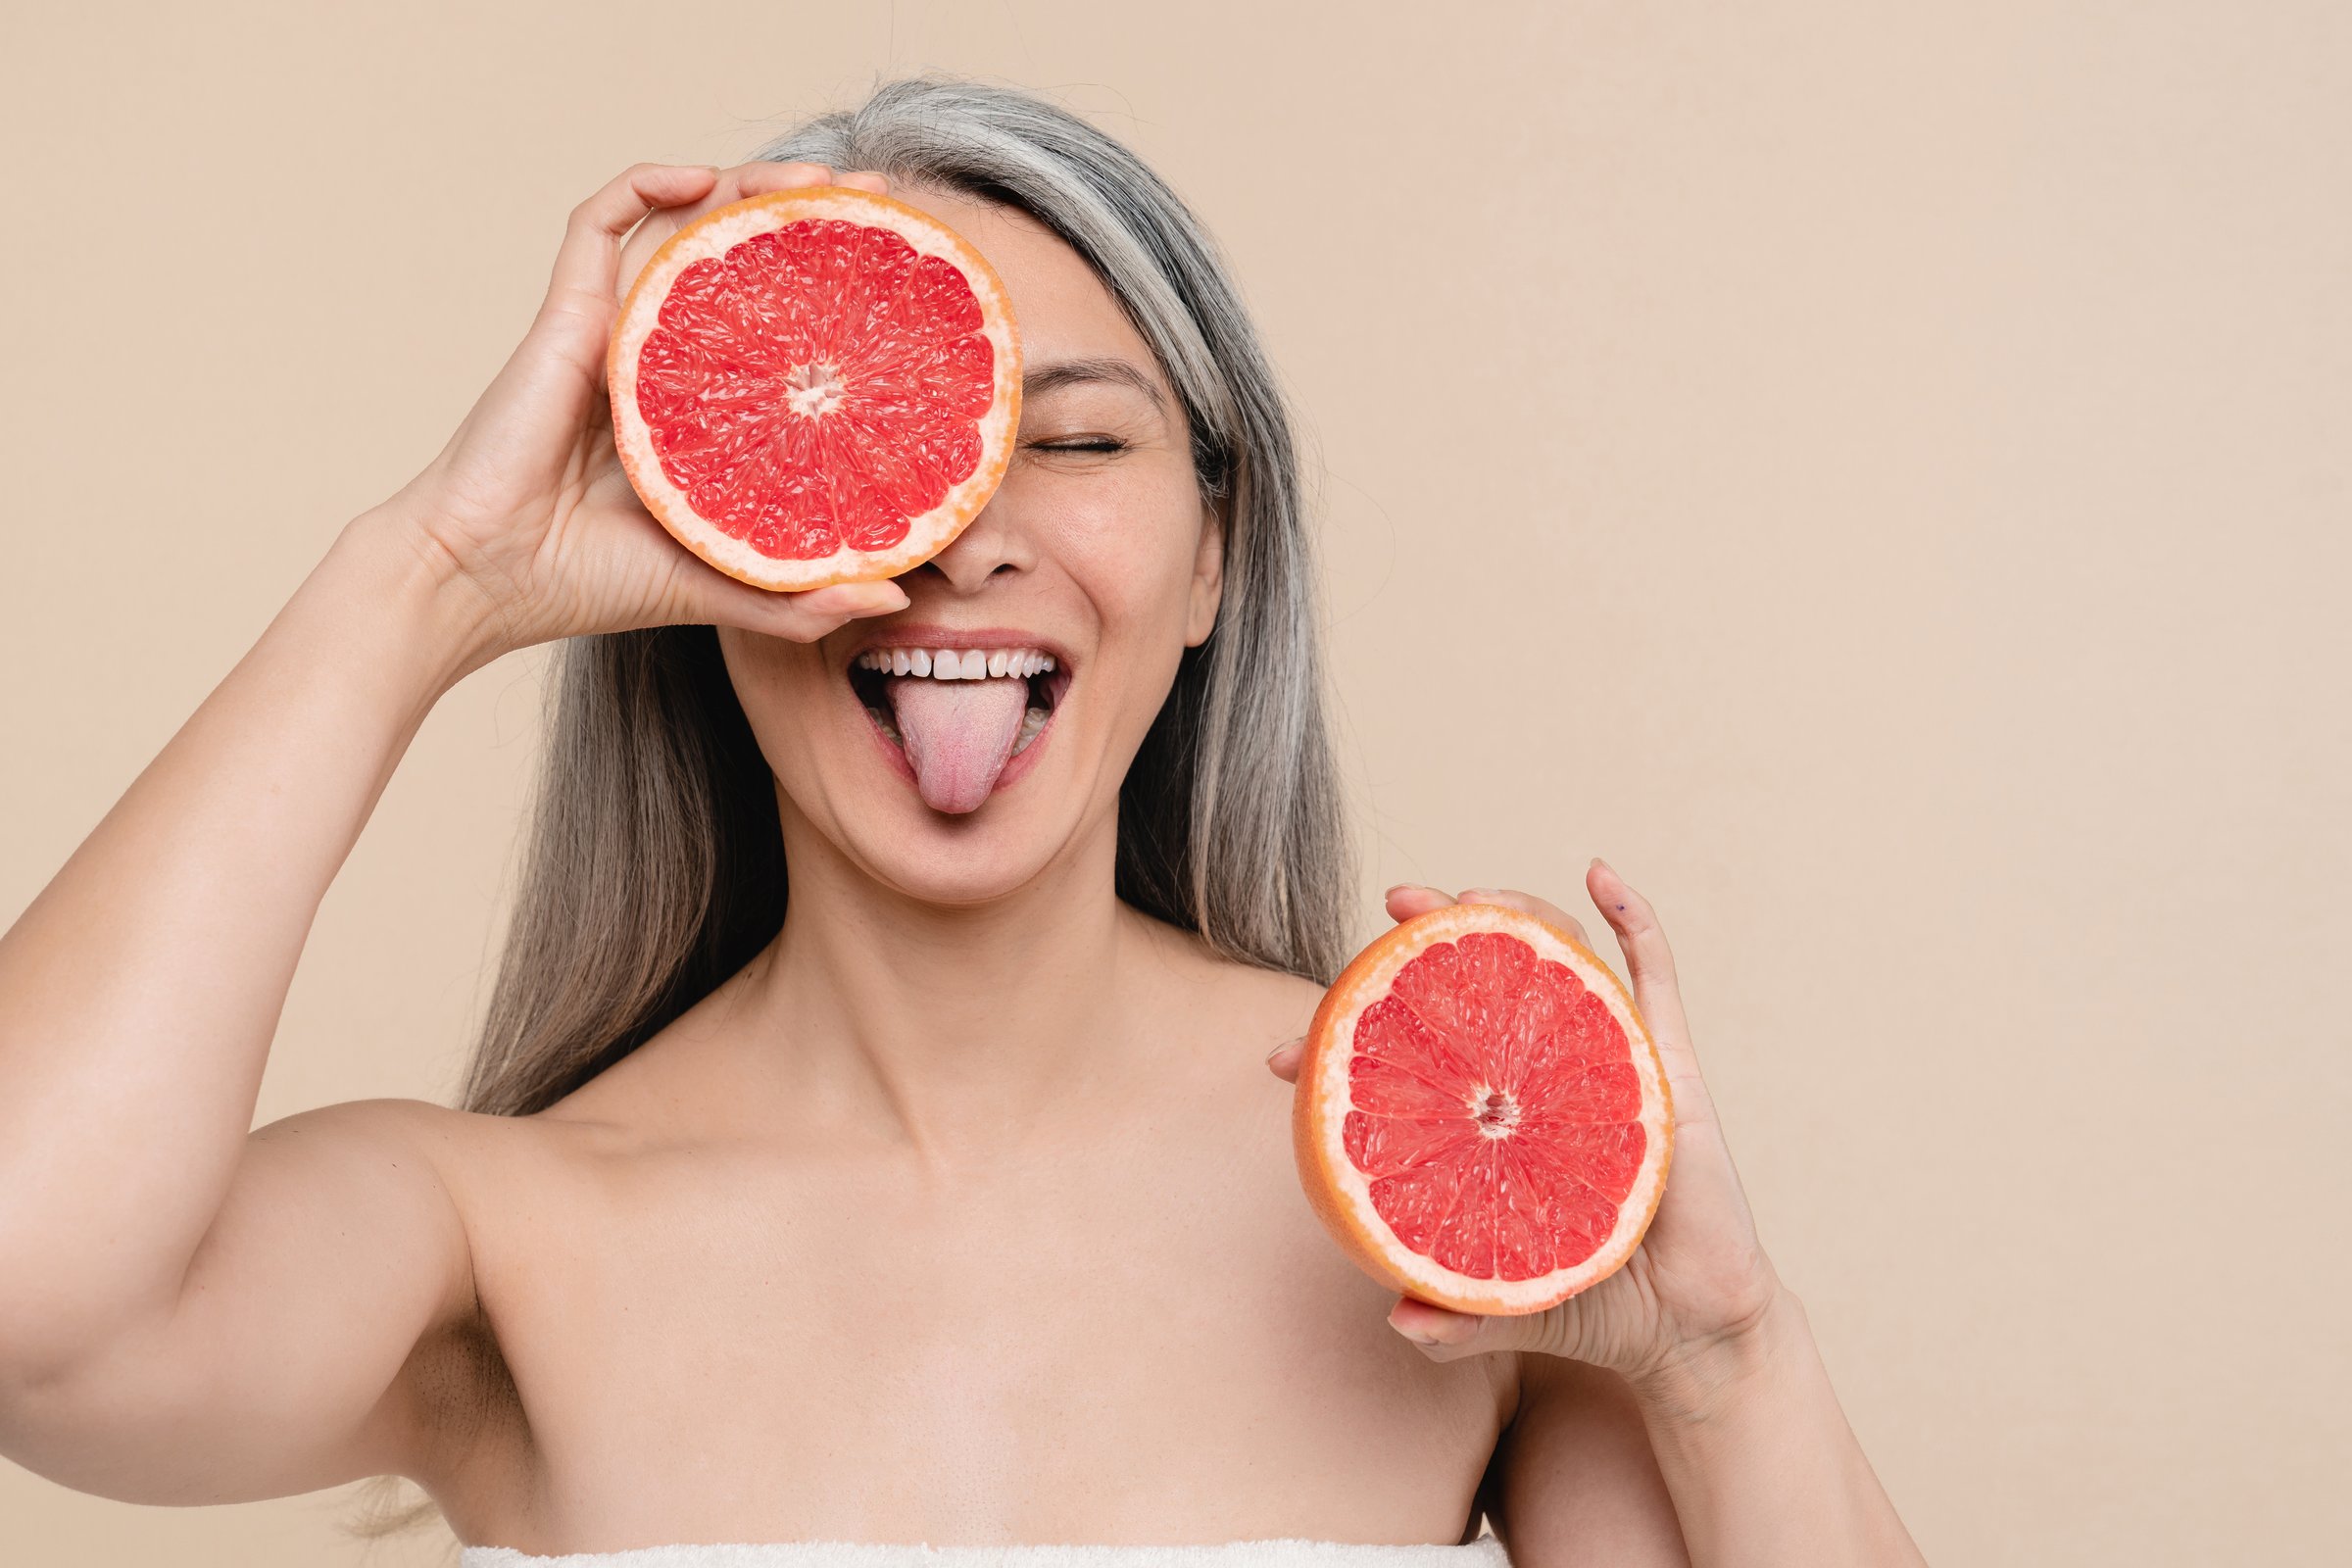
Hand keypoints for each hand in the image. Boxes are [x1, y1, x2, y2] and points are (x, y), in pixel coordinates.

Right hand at [370, 159, 909, 669]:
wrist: (482, 578)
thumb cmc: (585, 585)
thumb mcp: (721, 587)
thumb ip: (801, 596)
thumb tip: (897, 598)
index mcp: (698, 412)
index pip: (777, 328)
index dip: (834, 294)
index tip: (900, 280)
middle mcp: (662, 360)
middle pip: (743, 261)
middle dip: (810, 220)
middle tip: (880, 201)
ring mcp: (615, 330)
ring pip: (685, 226)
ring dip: (750, 186)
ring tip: (819, 179)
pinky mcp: (568, 316)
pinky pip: (599, 224)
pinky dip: (644, 186)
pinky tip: (697, 179)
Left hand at [1268, 859, 1786, 1392]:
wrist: (1691, 1330)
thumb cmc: (1592, 1304)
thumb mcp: (1510, 1301)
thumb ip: (1458, 1315)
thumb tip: (1397, 1320)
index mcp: (1489, 1122)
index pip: (1411, 1062)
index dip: (1347, 1041)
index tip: (1284, 1054)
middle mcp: (1540, 1078)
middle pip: (1484, 980)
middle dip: (1433, 935)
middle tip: (1392, 911)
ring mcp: (1605, 1060)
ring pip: (1557, 958)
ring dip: (1516, 910)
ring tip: (1471, 893)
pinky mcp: (1670, 1066)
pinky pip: (1654, 975)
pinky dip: (1631, 916)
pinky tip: (1599, 872)